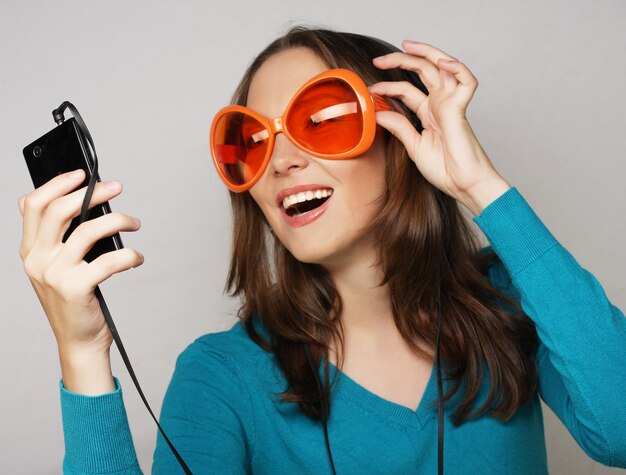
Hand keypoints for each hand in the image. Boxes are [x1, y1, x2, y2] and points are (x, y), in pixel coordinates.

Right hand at [18, 169, 143, 354]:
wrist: (79, 341)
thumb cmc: (75, 300)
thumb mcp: (56, 266)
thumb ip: (55, 237)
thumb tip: (64, 198)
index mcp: (30, 250)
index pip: (35, 205)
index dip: (58, 184)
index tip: (83, 174)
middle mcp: (38, 260)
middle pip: (60, 211)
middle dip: (92, 193)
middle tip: (117, 187)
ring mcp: (55, 275)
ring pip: (88, 231)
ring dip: (118, 221)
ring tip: (135, 223)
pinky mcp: (76, 289)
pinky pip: (108, 261)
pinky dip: (129, 254)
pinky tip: (137, 257)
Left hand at [369, 40, 511, 214]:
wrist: (463, 185)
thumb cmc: (445, 170)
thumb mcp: (414, 147)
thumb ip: (398, 128)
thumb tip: (378, 113)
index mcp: (429, 113)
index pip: (406, 91)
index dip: (388, 87)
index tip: (370, 91)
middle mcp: (440, 105)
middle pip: (423, 71)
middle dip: (401, 61)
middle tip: (378, 60)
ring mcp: (451, 105)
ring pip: (443, 67)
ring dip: (426, 52)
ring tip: (405, 46)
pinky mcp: (461, 110)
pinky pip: (467, 81)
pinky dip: (458, 68)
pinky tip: (442, 62)